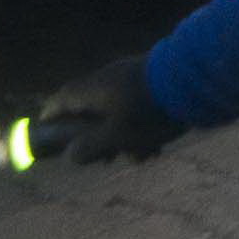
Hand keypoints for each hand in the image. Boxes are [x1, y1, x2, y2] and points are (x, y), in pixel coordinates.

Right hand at [0, 75, 181, 172]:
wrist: (191, 83)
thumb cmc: (147, 112)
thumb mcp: (117, 135)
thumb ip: (91, 147)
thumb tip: (70, 156)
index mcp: (91, 90)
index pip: (60, 101)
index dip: (50, 118)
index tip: (46, 134)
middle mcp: (106, 81)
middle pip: (90, 111)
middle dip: (98, 139)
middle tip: (107, 159)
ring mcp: (129, 79)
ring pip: (116, 114)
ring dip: (124, 138)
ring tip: (140, 157)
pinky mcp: (150, 83)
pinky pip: (136, 109)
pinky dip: (141, 129)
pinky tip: (156, 147)